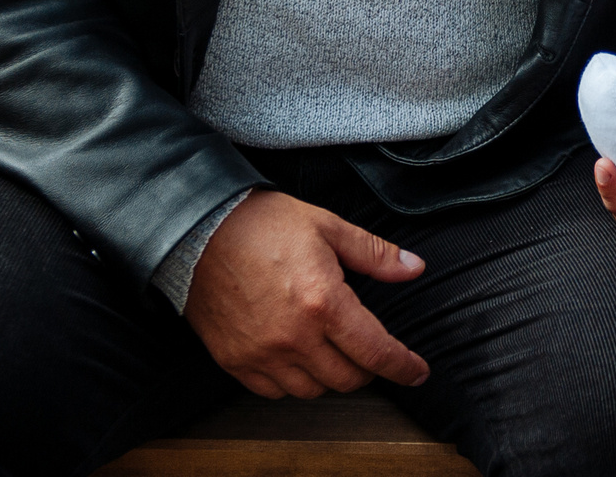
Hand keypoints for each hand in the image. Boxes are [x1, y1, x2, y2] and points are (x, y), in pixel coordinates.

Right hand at [184, 189, 429, 399]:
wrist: (199, 230)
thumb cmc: (262, 224)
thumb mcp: (327, 227)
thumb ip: (374, 254)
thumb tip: (414, 267)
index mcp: (323, 302)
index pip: (375, 351)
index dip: (402, 366)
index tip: (416, 372)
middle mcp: (294, 337)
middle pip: (346, 379)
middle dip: (368, 370)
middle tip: (369, 353)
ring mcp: (262, 354)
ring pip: (312, 390)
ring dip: (330, 377)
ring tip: (332, 351)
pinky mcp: (235, 361)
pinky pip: (274, 391)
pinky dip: (292, 382)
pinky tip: (297, 358)